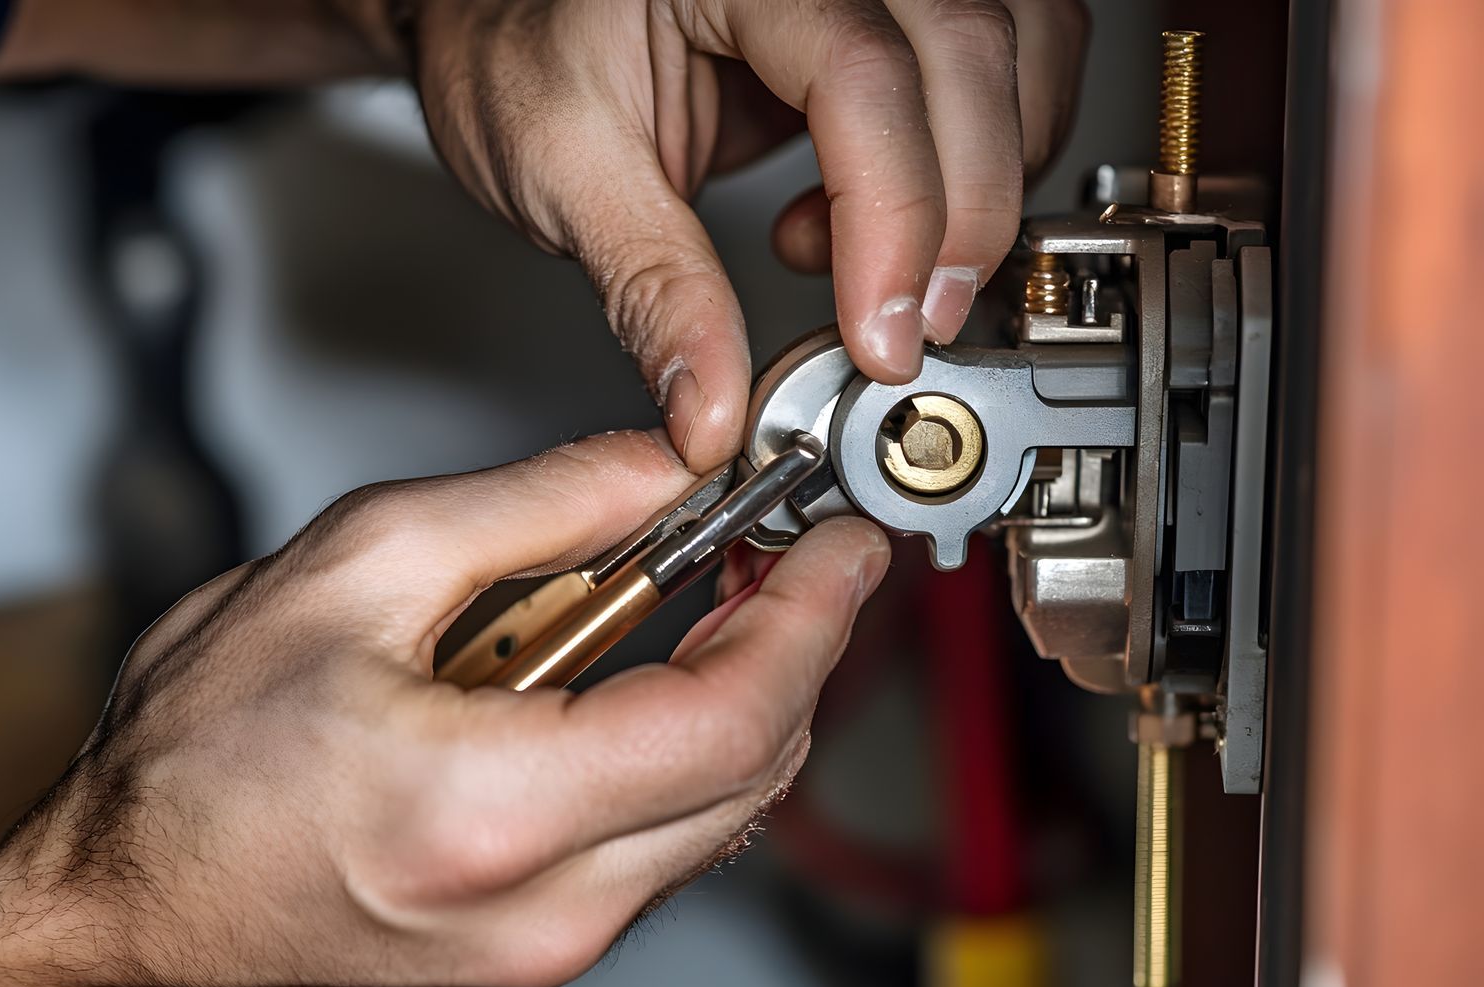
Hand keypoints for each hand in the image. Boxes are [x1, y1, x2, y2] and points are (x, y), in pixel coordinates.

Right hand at [0, 431, 887, 986]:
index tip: (840, 550)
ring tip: (675, 619)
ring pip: (709, 825)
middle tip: (773, 563)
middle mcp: (538, 912)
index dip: (814, 621)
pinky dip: (660, 773)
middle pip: (752, 777)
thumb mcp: (353, 570)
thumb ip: (536, 507)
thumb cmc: (185, 770)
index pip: (737, 718)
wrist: (114, 926)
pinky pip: (645, 867)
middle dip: (788, 656)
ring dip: (724, 711)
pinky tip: (597, 706)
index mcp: (493, 807)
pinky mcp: (525, 975)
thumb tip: (658, 468)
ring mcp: (538, 961)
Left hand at [410, 0, 1087, 469]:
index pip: (862, 72)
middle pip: (970, 55)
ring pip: (1018, 53)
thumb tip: (713, 409)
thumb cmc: (516, 55)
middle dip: (961, 215)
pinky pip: (1001, 68)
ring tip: (866, 265)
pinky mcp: (892, 16)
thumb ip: (652, 291)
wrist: (507, 19)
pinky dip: (975, 163)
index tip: (880, 331)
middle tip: (901, 330)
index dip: (892, 214)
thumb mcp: (562, 170)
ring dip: (984, 184)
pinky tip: (872, 219)